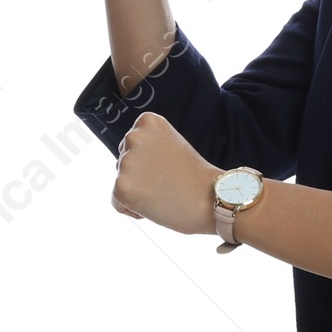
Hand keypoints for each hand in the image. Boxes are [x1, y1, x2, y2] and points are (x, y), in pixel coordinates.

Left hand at [110, 112, 220, 234]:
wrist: (213, 198)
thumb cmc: (196, 178)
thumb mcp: (171, 146)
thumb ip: (149, 148)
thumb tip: (126, 167)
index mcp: (147, 122)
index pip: (132, 146)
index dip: (150, 162)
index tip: (169, 165)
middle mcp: (133, 136)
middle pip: (124, 163)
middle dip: (141, 176)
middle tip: (168, 181)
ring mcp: (126, 162)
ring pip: (122, 183)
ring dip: (139, 193)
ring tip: (164, 192)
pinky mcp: (121, 187)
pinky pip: (118, 203)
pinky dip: (133, 210)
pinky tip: (156, 205)